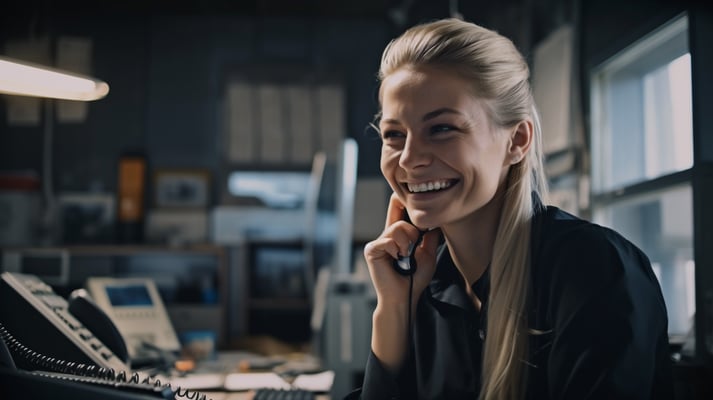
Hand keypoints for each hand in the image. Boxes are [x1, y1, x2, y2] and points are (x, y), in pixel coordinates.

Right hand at [364, 193, 440, 370]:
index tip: (412, 193)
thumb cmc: (415, 278)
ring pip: (397, 227)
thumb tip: (436, 219)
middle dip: (413, 230)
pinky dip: (397, 250)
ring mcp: (378, 242)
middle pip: (400, 216)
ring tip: (405, 256)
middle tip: (413, 247)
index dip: (403, 199)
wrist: (404, 296)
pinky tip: (396, 260)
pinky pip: (388, 240)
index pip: (398, 208)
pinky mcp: (372, 249)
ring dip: (407, 242)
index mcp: (398, 234)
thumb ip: (429, 236)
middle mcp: (386, 235)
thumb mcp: (427, 253)